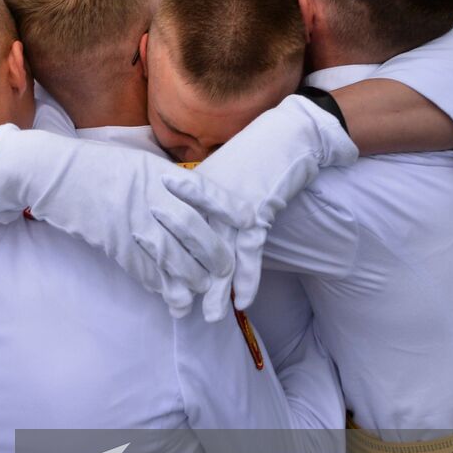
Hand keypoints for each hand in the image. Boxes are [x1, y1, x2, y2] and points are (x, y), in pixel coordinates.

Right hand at [0, 125, 235, 319]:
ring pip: (173, 257)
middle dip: (216, 256)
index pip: (206, 192)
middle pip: (196, 231)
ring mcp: (132, 221)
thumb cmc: (95, 164)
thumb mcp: (137, 160)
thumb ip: (165, 180)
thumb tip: (194, 198)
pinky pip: (144, 269)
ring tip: (201, 290)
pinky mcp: (113, 242)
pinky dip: (160, 286)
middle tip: (226, 271)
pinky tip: (171, 296)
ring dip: (192, 278)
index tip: (251, 221)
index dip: (230, 209)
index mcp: (159, 173)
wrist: (52, 173)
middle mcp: (150, 197)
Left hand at [189, 95, 355, 316]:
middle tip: (178, 311)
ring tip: (212, 316)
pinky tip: (244, 300)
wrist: (287, 135)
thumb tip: (191, 223)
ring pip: (219, 256)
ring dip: (217, 290)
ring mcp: (230, 207)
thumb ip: (202, 199)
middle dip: (188, 283)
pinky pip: (249, 251)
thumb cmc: (252, 154)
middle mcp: (207, 201)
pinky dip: (248, 278)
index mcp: (193, 191)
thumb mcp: (219, 174)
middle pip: (193, 249)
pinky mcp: (256, 211)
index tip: (164, 287)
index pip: (177, 233)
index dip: (170, 263)